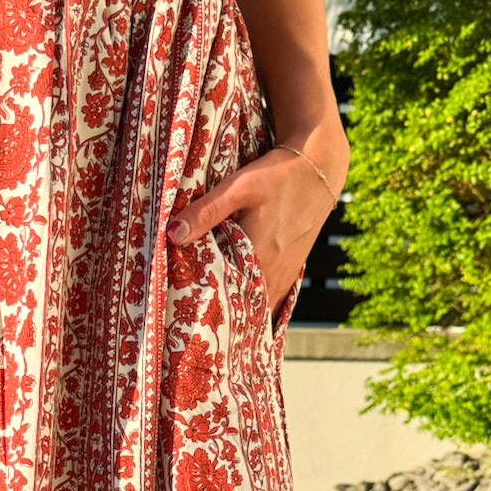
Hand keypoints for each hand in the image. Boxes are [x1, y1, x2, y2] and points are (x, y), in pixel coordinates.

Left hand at [166, 137, 344, 315]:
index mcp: (257, 259)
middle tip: (191, 320)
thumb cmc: (278, 176)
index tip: (182, 311)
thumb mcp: (238, 188)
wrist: (319, 170)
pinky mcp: (291, 272)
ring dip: (236, 312)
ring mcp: (284, 276)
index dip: (201, 306)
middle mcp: (272, 274)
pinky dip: (253, 304)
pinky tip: (237, 305)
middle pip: (239, 308)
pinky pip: (270, 300)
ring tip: (210, 318)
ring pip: (255, 307)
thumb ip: (206, 212)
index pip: (222, 297)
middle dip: (216, 314)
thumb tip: (171, 234)